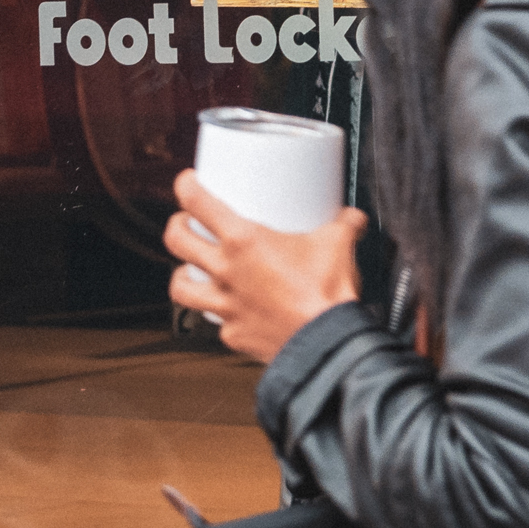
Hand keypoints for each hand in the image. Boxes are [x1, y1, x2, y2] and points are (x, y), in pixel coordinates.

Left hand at [164, 169, 363, 364]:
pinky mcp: (233, 335)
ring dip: (180, 275)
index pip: (197, 203)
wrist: (328, 345)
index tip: (188, 182)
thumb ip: (344, 224)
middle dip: (176, 227)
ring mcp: (226, 306)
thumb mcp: (338, 244)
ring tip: (188, 270)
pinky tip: (229, 312)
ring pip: (180, 288)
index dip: (186, 186)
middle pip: (176, 241)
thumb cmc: (327, 295)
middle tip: (184, 223)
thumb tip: (352, 218)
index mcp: (243, 241)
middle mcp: (226, 271)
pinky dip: (220, 316)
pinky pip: (217, 324)